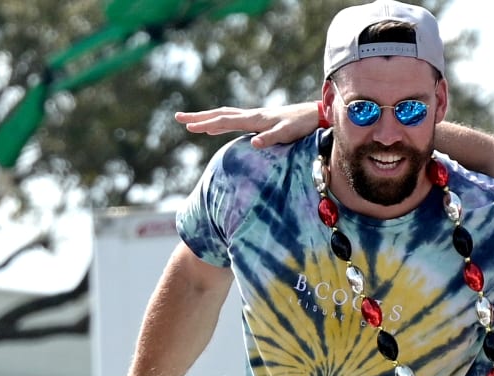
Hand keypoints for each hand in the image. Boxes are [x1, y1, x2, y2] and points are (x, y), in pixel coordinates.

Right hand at [174, 102, 318, 148]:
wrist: (315, 114)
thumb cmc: (302, 126)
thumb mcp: (287, 133)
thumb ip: (271, 138)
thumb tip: (254, 143)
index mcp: (254, 119)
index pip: (224, 121)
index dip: (205, 124)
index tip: (188, 127)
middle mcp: (252, 115)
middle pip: (219, 115)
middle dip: (198, 117)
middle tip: (178, 118)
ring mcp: (255, 117)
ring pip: (225, 115)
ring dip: (207, 119)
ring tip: (192, 123)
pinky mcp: (260, 120)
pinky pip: (234, 120)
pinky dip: (221, 123)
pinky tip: (217, 128)